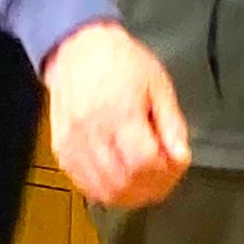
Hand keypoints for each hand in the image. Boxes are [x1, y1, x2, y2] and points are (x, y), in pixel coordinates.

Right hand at [43, 20, 190, 209]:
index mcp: (120, 113)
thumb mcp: (158, 85)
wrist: (79, 48)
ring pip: (104, 191)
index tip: (176, 165)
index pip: (144, 163)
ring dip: (130, 194)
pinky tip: (121, 180)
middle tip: (165, 177)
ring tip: (146, 181)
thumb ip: (172, 124)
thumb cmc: (119, 61)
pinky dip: (107, 191)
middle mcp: (93, 132)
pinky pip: (85, 185)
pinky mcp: (63, 151)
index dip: (166, 172)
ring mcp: (74, 145)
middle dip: (151, 188)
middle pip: (124, 183)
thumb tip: (180, 156)